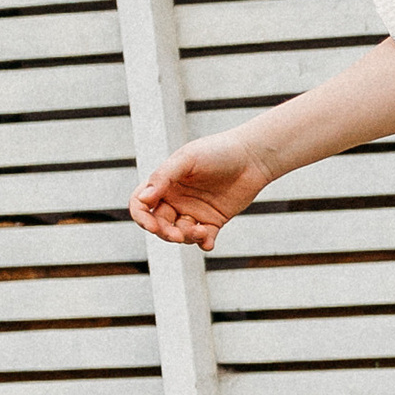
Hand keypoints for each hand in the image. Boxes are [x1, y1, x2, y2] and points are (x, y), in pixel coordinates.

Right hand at [130, 133, 271, 251]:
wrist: (253, 157)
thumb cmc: (218, 151)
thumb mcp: (187, 159)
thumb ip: (164, 177)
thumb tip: (144, 199)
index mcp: (164, 184)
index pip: (141, 205)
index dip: (141, 217)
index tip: (152, 226)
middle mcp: (176, 199)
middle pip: (160, 224)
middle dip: (166, 233)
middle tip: (178, 235)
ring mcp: (194, 211)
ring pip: (180, 233)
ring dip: (186, 237)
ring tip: (201, 232)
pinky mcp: (213, 221)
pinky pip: (203, 238)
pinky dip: (203, 243)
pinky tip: (208, 243)